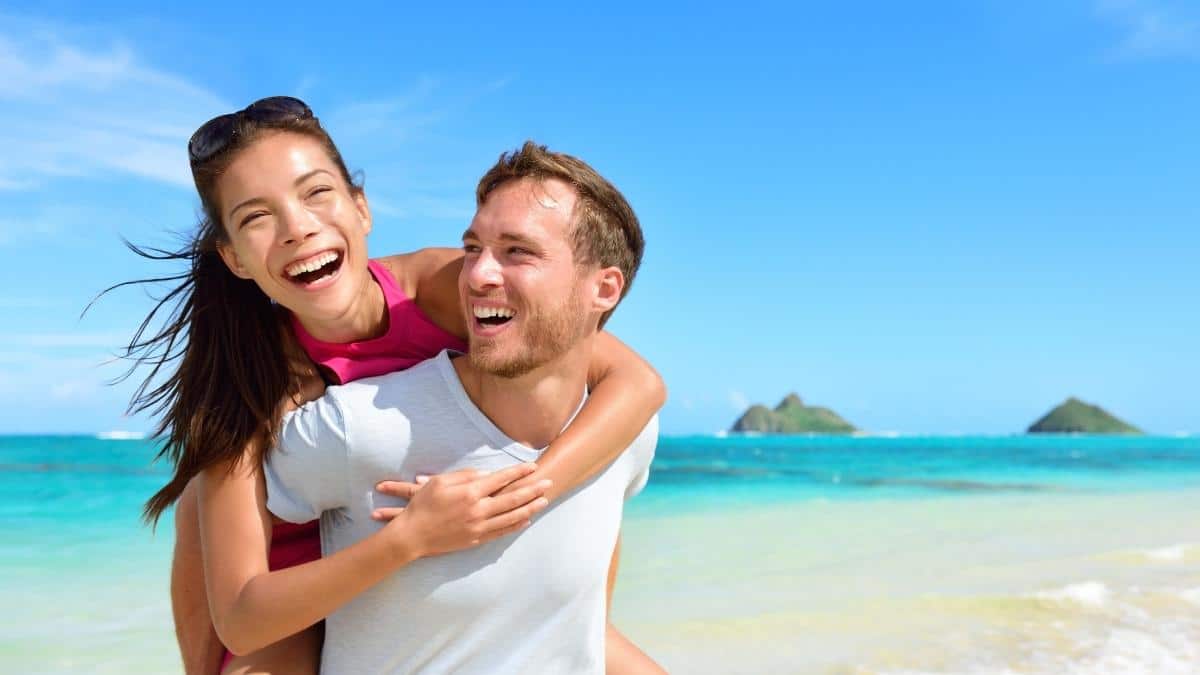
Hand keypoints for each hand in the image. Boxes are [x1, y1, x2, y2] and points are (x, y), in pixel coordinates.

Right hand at [372, 464, 551, 557]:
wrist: (412, 535)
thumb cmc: (423, 505)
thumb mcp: (441, 481)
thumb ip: (465, 476)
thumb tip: (487, 474)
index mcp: (470, 492)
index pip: (501, 479)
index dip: (519, 472)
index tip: (533, 466)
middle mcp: (478, 510)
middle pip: (512, 498)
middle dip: (533, 490)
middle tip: (549, 484)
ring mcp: (478, 527)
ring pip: (511, 517)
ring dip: (530, 508)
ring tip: (544, 501)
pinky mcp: (476, 539)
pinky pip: (501, 532)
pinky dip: (515, 525)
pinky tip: (526, 520)